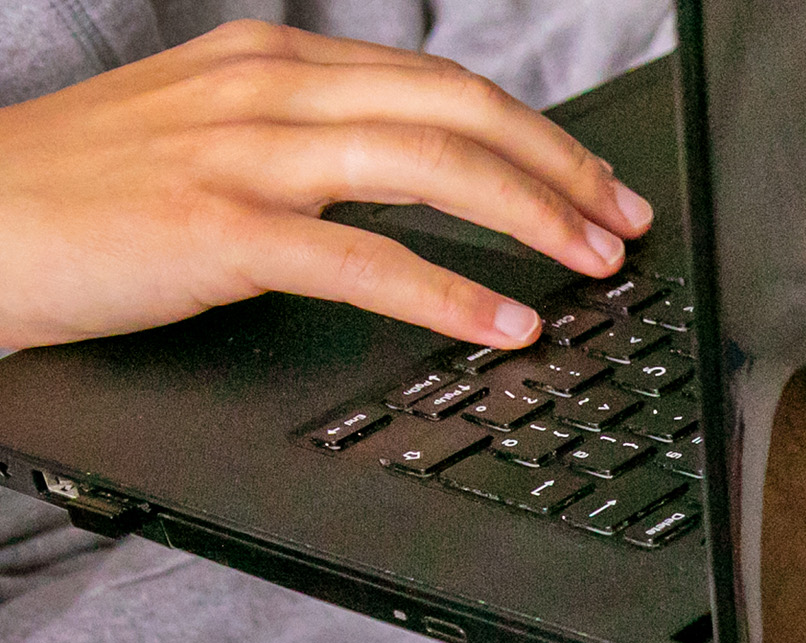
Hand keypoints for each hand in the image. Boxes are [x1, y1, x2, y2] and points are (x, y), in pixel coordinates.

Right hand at [0, 20, 654, 353]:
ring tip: (594, 266)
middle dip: (560, 168)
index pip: (439, 83)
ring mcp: (243, 156)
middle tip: (626, 224)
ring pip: (428, 167)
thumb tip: (418, 173)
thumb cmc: (83, 192)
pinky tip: (505, 321)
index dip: (537, 134)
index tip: (599, 182)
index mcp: (271, 62)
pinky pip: (364, 259)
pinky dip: (451, 292)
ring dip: (531, 218)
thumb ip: (307, 140)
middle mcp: (267, 92)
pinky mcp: (218, 230)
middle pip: (455, 111)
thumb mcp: (208, 134)